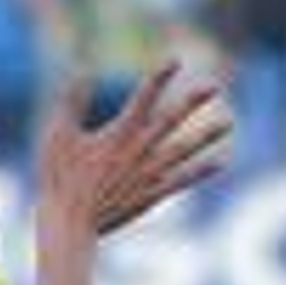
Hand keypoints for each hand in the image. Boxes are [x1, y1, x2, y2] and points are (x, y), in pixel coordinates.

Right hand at [37, 65, 232, 236]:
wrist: (70, 223)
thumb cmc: (59, 179)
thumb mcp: (57, 135)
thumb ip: (72, 102)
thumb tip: (82, 71)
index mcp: (118, 133)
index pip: (143, 98)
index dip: (159, 78)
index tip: (175, 61)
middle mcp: (139, 150)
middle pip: (171, 120)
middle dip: (192, 102)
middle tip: (214, 87)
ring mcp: (148, 174)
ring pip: (183, 150)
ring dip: (206, 136)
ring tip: (228, 123)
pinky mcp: (151, 194)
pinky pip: (181, 180)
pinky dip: (201, 171)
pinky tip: (220, 162)